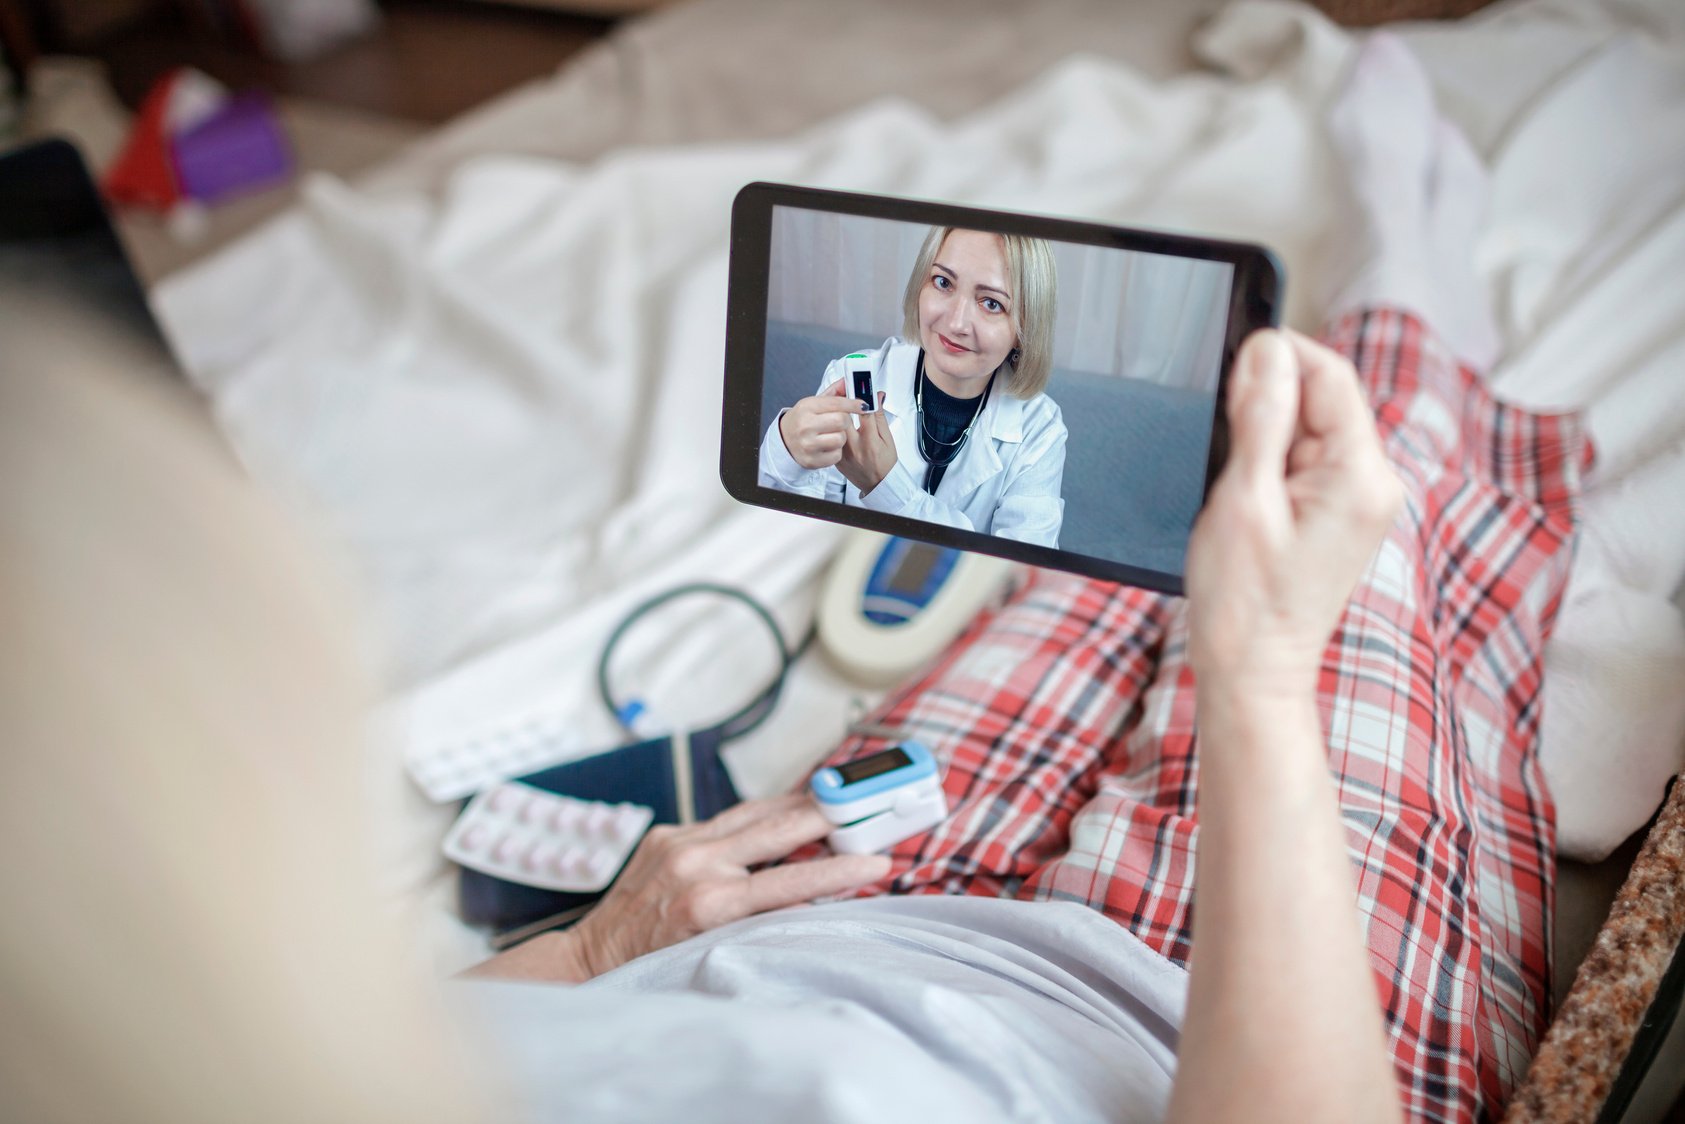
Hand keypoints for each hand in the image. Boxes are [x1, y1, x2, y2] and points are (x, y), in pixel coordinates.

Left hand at [567, 794, 890, 978]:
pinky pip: (725, 821)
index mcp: (708, 902)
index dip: (842, 868)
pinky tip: (782, 818)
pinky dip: (758, 819)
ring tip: (834, 801)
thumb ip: (761, 924)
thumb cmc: (649, 969)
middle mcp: (694, 863)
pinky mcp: (666, 833)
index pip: (793, 879)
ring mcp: (678, 842)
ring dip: (797, 805)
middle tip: (867, 805)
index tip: (878, 861)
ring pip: (753, 811)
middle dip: (828, 813)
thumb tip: (812, 897)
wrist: (588, 959)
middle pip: (779, 826)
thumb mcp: (714, 955)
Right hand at [778, 378, 865, 469]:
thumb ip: (834, 392)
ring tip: (832, 435)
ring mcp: (808, 445)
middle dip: (846, 420)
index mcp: (806, 408)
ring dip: (841, 437)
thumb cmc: (802, 420)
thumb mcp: (814, 403)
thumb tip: (850, 381)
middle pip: (841, 420)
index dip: (853, 403)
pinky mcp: (812, 461)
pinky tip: (828, 447)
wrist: (784, 440)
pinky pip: (836, 455)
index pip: (836, 403)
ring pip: (841, 439)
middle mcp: (805, 426)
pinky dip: (836, 451)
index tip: (863, 405)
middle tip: (840, 422)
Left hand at [836, 391, 896, 495]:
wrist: (878, 484)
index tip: (863, 385)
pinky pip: (832, 436)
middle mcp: (854, 447)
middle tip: (849, 388)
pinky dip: (835, 425)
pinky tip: (839, 418)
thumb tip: (877, 398)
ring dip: (838, 411)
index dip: (863, 396)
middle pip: (844, 416)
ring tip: (843, 401)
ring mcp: (843, 452)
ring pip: (835, 425)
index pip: (864, 412)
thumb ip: (880, 417)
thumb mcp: (889, 439)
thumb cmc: (885, 464)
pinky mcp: (836, 456)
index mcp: (870, 442)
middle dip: (846, 400)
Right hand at [1186, 329, 1402, 697]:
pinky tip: (1247, 498)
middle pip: (1322, 398)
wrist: (1254, 671)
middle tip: (1225, 446)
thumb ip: (1261, 417)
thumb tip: (1266, 350)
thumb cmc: (1245, 600)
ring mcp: (1360, 500)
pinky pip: (1307, 460)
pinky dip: (1271, 464)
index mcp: (1361, 474)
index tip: (1229, 366)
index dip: (1278, 356)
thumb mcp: (1243, 499)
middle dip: (1267, 405)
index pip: (1330, 374)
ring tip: (1238, 488)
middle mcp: (1374, 482)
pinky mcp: (1339, 514)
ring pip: (1309, 428)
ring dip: (1265, 438)